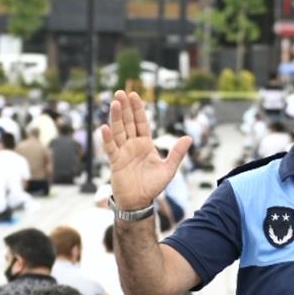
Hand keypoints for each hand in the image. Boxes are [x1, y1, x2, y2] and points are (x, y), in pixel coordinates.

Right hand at [100, 91, 191, 210]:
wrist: (139, 202)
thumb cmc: (153, 186)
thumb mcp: (169, 169)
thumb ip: (177, 153)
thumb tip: (189, 138)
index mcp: (146, 144)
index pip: (141, 122)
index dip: (138, 109)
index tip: (134, 95)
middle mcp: (133, 145)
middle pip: (128, 123)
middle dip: (125, 108)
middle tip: (120, 92)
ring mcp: (123, 152)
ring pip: (119, 131)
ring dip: (116, 117)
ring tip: (114, 103)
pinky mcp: (115, 162)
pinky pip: (111, 148)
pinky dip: (108, 139)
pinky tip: (105, 128)